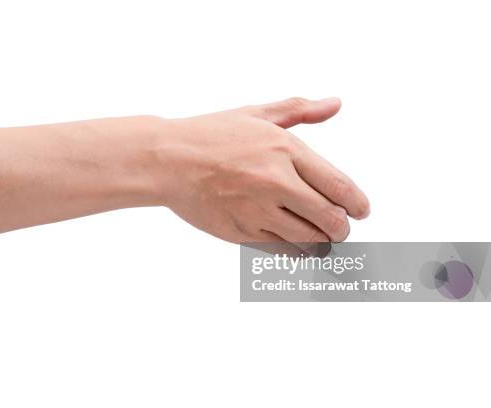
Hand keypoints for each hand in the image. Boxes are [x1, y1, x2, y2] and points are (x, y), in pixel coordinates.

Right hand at [156, 97, 369, 243]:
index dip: (357, 204)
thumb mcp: (256, 114)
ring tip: (321, 240)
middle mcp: (275, 182)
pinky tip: (297, 247)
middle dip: (342, 228)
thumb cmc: (210, 135)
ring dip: (322, 244)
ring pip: (308, 240)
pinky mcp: (239, 232)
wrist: (166, 160)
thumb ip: (299, 110)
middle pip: (330, 219)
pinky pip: (280, 250)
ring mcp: (257, 211)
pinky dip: (296, 252)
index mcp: (284, 150)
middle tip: (340, 228)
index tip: (362, 211)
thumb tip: (335, 104)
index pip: (338, 186)